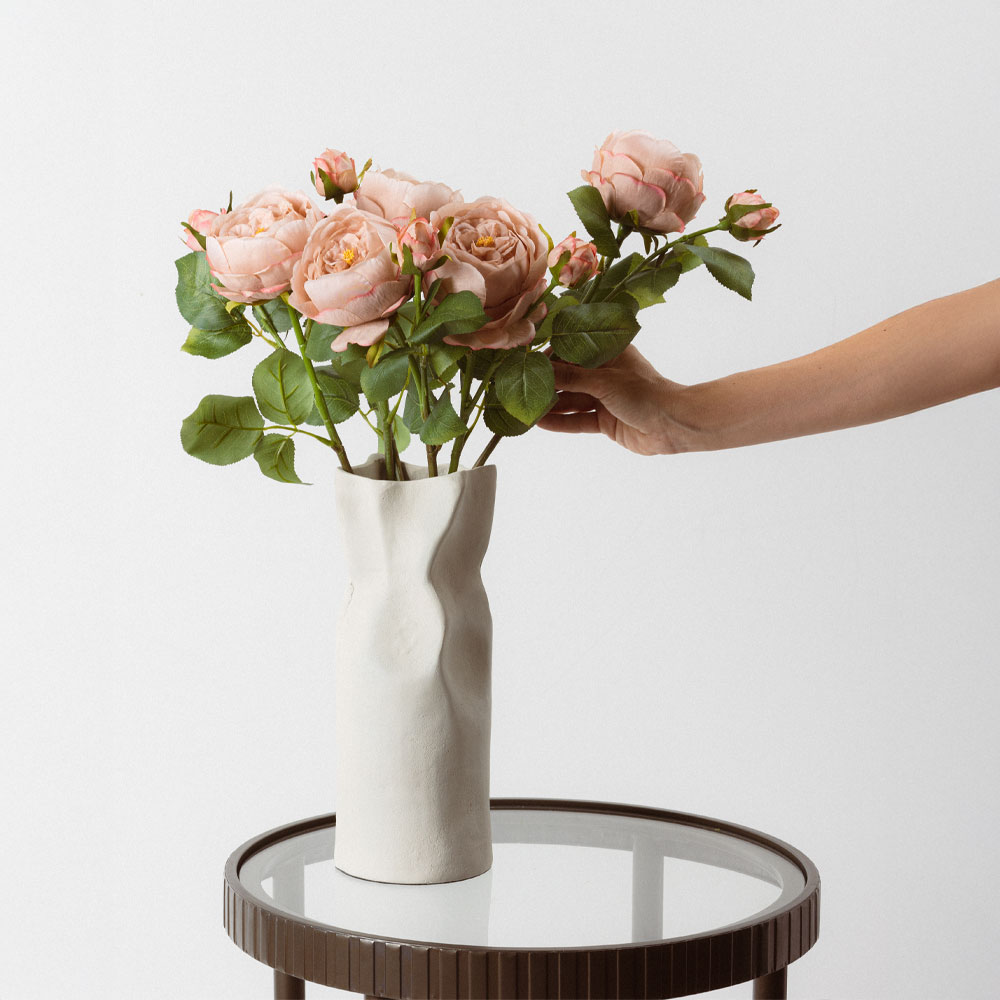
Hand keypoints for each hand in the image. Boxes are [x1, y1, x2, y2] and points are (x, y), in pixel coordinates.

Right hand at [538, 346, 693, 454]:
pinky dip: (560, 421)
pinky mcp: (604, 420)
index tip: (523, 361)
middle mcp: (604, 372)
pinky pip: (577, 419)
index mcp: (607, 352)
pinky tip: (539, 423)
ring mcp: (603, 397)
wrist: (673, 425)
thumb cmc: (645, 392)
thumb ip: (570, 377)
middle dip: (545, 383)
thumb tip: (539, 369)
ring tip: (523, 407)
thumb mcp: (603, 381)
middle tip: (517, 387)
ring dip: (549, 404)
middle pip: (568, 377)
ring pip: (570, 400)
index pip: (571, 350)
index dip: (548, 356)